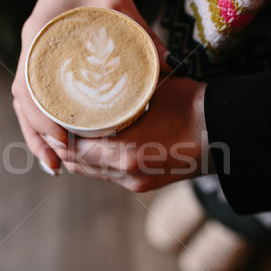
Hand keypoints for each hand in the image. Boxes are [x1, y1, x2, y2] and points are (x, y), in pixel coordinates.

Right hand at [11, 0, 169, 172]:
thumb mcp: (118, 1)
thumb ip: (139, 30)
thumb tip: (167, 62)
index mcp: (39, 36)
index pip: (29, 86)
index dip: (42, 118)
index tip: (62, 140)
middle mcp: (30, 50)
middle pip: (22, 103)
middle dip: (36, 137)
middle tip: (55, 167)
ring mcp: (32, 57)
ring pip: (24, 104)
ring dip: (36, 135)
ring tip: (53, 164)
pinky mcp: (41, 63)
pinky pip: (33, 97)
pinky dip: (40, 121)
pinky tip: (55, 141)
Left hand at [53, 77, 209, 191]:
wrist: (223, 133)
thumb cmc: (190, 106)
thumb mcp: (150, 91)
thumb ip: (119, 95)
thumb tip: (94, 84)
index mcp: (125, 152)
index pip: (74, 148)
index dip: (55, 134)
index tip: (47, 117)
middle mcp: (125, 173)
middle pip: (78, 164)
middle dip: (62, 146)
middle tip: (52, 125)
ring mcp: (134, 183)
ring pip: (91, 173)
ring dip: (78, 156)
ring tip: (67, 135)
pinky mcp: (142, 186)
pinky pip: (107, 176)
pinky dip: (95, 163)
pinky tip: (92, 146)